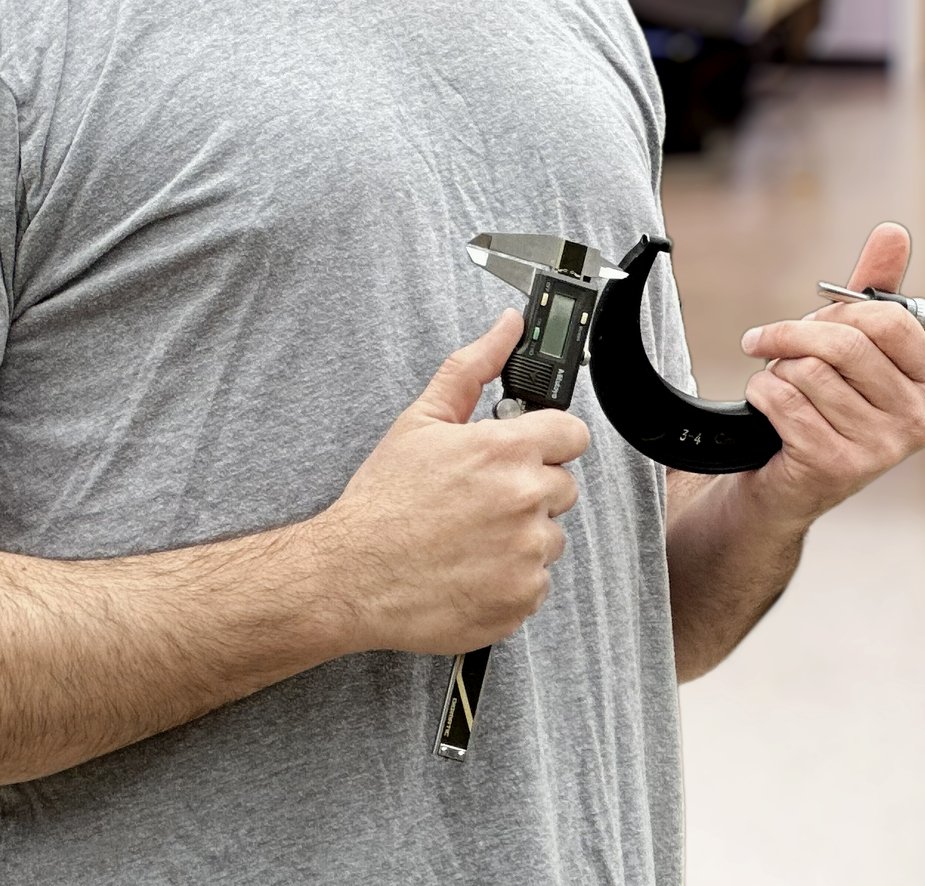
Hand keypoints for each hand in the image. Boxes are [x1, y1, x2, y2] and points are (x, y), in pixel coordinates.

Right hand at [310, 309, 592, 655]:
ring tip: (470, 537)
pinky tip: (471, 568)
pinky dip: (510, 578)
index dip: (548, 440)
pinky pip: (537, 582)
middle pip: (563, 487)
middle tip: (481, 499)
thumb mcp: (421, 421)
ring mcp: (527, 553)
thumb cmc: (383, 501)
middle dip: (529, 489)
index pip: (572, 434)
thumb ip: (473, 367)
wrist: (352, 574)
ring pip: (550, 537)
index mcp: (506, 450)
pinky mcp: (522, 597)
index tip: (527, 452)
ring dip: (521, 536)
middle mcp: (525, 499)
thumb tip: (508, 326)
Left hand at [736, 223, 924, 524]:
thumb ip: (874, 288)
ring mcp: (880, 448)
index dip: (839, 312)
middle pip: (844, 343)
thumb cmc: (822, 405)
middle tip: (771, 344)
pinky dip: (760, 395)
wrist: (785, 481)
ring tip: (783, 388)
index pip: (890, 319)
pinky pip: (783, 401)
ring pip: (808, 372)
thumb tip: (893, 233)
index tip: (813, 321)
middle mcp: (916, 419)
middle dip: (793, 336)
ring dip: (777, 371)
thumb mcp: (850, 344)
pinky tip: (769, 412)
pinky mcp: (838, 467)